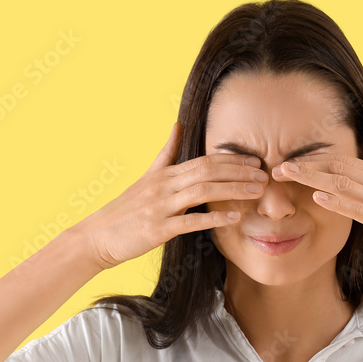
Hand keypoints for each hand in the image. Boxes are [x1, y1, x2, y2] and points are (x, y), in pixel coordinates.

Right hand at [72, 122, 267, 270]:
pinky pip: (191, 222)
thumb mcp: (146, 177)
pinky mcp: (158, 229)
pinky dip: (214, 218)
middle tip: (265, 175)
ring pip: (202, 192)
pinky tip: (235, 218)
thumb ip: (165, 153)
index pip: (203, 160)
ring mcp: (160, 207)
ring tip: (257, 193)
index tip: (254, 160)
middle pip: (207, 172)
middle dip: (239, 172)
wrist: (97, 237)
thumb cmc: (125, 210)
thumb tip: (177, 125)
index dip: (231, 159)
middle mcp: (163, 186)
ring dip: (233, 190)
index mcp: (164, 174)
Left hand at [269, 112, 362, 271]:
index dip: (314, 160)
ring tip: (287, 175)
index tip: (289, 160)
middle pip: (337, 169)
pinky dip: (337, 202)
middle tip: (276, 166)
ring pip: (342, 185)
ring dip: (312, 179)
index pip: (342, 161)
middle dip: (305, 167)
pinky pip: (358, 209)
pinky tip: (318, 197)